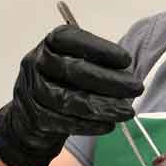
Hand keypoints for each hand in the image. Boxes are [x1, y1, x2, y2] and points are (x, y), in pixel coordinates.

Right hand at [0, 25, 142, 165]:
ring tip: (127, 112)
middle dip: (109, 81)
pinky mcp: (33, 116)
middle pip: (73, 71)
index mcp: (51, 43)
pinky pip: (63, 122)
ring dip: (102, 107)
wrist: (29, 115)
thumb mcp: (77, 62)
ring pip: (68, 100)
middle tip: (136, 89)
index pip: (71, 39)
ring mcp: (31, 90)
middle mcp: (36, 62)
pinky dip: (89, 125)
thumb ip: (98, 64)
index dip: (100, 49)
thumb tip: (128, 76)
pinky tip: (109, 125)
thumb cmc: (64, 81)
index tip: (127, 60)